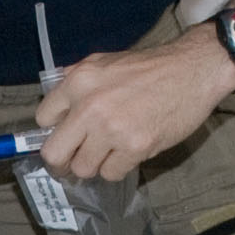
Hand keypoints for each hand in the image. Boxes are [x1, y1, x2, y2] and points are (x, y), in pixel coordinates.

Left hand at [34, 40, 234, 180]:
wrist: (192, 70)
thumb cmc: (150, 67)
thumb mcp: (104, 61)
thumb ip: (76, 80)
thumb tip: (56, 107)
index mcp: (78, 81)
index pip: (42, 119)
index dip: (52, 130)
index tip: (64, 135)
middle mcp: (90, 106)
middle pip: (54, 154)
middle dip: (62, 162)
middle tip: (72, 161)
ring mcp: (112, 129)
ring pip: (83, 168)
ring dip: (94, 165)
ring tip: (108, 153)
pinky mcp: (135, 147)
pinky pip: (111, 173)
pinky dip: (117, 168)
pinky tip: (127, 152)